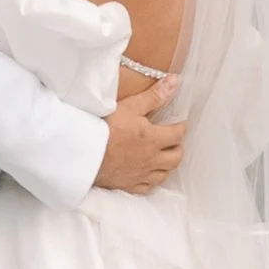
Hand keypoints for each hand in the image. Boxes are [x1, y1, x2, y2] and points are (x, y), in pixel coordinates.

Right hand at [95, 75, 183, 194]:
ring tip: (162, 156)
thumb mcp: (131, 107)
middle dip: (177, 147)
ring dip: (167, 165)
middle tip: (172, 140)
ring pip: (164, 174)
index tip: (180, 122)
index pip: (178, 134)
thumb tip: (175, 82)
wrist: (86, 153)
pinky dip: (151, 180)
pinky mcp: (130, 185)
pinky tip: (147, 173)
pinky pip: (148, 187)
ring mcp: (141, 174)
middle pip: (176, 157)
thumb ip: (155, 96)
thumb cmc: (107, 128)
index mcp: (154, 139)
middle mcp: (152, 159)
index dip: (181, 127)